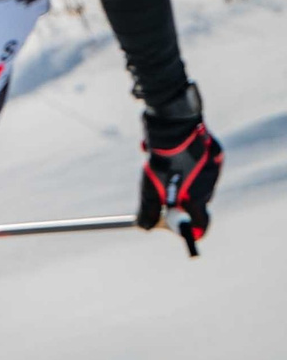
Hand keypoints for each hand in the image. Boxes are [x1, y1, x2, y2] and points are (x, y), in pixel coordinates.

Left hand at [137, 112, 220, 256]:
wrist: (175, 126)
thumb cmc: (162, 161)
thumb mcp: (150, 189)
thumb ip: (149, 210)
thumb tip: (144, 227)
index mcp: (197, 198)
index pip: (200, 223)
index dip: (190, 229)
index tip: (183, 233)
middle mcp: (210, 185)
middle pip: (197, 202)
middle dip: (180, 200)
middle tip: (163, 193)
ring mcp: (215, 168)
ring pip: (197, 181)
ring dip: (182, 179)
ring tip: (166, 167)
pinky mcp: (216, 153)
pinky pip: (201, 164)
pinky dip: (189, 163)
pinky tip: (174, 153)